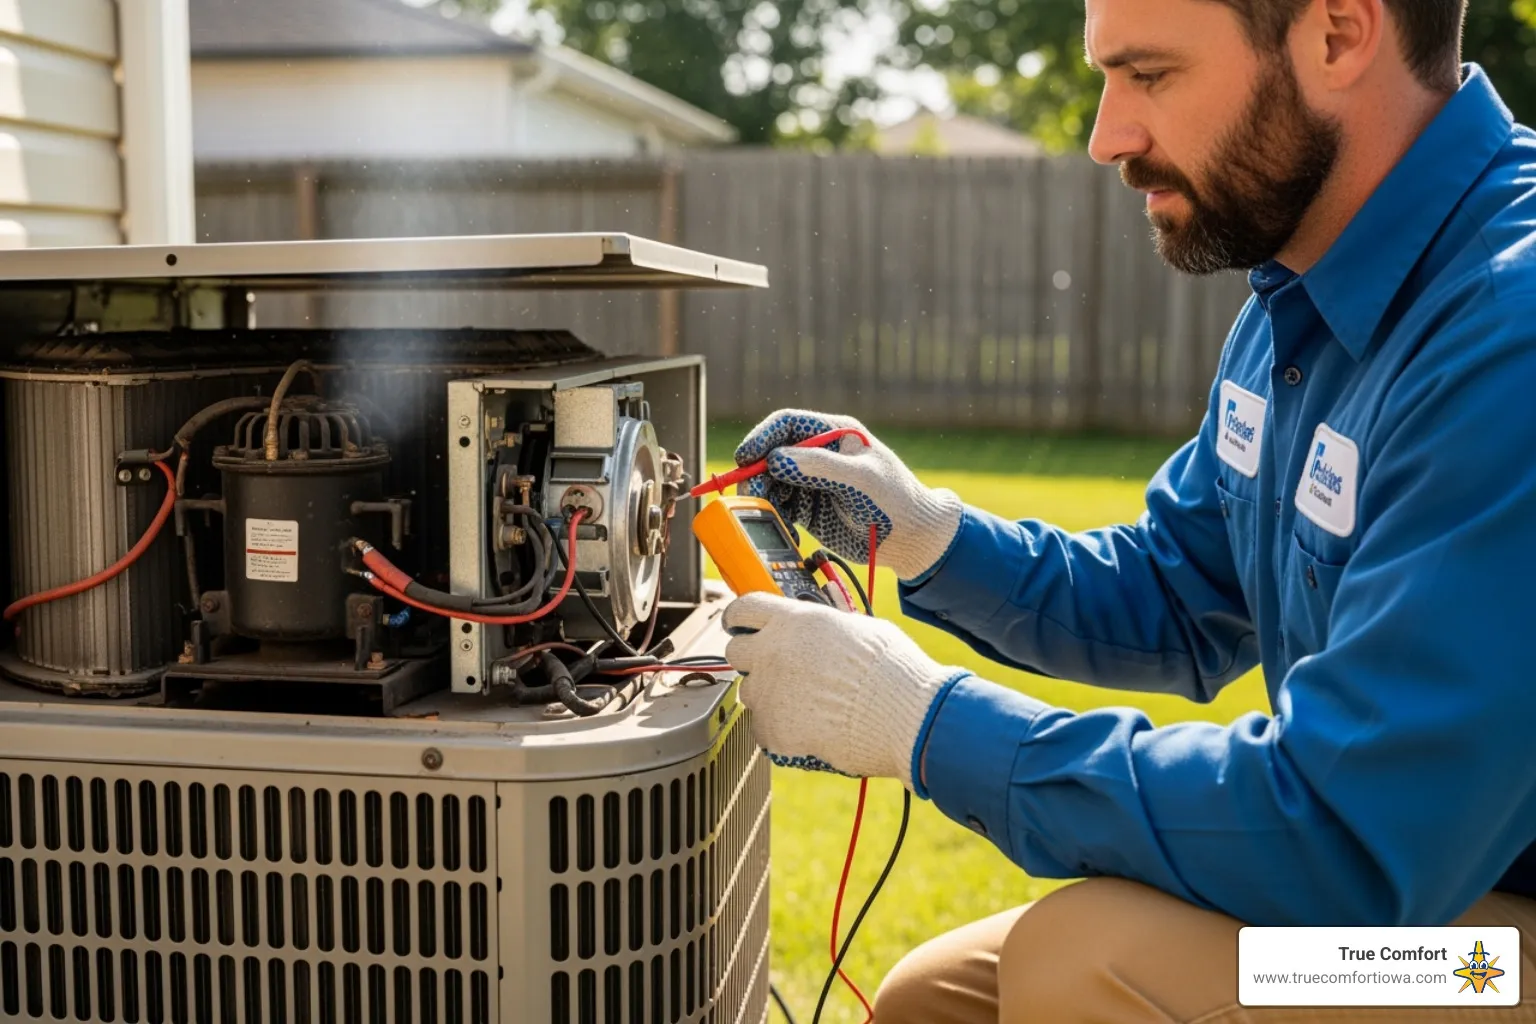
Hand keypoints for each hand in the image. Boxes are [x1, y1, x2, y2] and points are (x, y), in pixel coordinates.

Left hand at [723, 592, 969, 786]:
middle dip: (754, 659)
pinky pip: (762, 728)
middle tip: (780, 669)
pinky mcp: (773, 728)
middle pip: (736, 651)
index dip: (740, 618)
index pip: (743, 609)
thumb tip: (822, 631)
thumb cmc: (892, 671)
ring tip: (806, 704)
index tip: (741, 626)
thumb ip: (826, 627)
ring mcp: (769, 692)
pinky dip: (779, 730)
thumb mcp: (860, 628)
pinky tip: (808, 728)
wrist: (904, 715)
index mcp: (794, 621)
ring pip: (749, 692)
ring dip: (769, 696)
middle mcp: (773, 652)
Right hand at [735, 410, 962, 581]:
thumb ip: (820, 467)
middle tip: (750, 492)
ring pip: (772, 482)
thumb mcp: (860, 479)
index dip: (762, 437)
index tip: (746, 456)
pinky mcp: (809, 508)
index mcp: (834, 434)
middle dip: (757, 472)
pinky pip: (780, 507)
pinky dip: (774, 515)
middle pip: (772, 454)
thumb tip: (777, 460)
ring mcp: (812, 481)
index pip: (788, 425)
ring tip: (765, 512)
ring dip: (763, 495)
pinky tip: (781, 526)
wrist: (910, 537)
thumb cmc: (895, 499)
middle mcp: (819, 454)